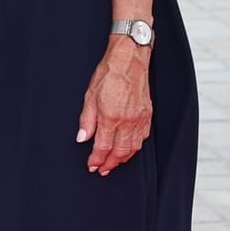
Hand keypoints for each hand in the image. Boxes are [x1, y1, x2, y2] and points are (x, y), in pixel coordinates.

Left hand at [77, 42, 151, 174]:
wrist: (129, 61)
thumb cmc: (108, 74)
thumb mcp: (89, 96)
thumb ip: (86, 120)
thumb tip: (82, 137)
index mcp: (110, 117)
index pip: (103, 147)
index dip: (96, 160)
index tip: (92, 166)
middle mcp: (127, 121)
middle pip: (119, 152)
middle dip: (110, 164)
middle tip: (102, 169)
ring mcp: (139, 119)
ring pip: (133, 148)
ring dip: (123, 159)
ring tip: (113, 163)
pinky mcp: (147, 115)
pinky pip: (142, 138)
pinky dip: (134, 148)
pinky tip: (128, 149)